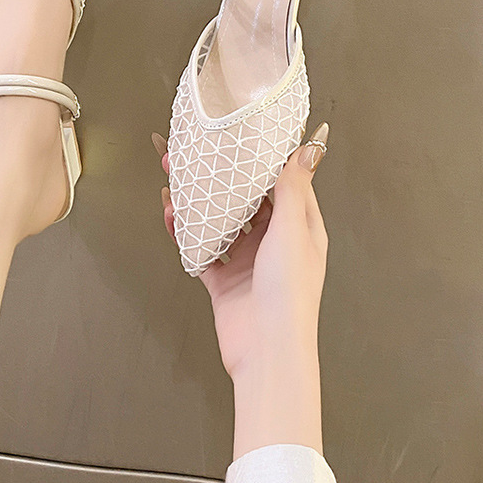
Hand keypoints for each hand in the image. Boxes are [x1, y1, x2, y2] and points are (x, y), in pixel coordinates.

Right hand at [154, 123, 329, 457]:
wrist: (266, 352)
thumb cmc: (288, 292)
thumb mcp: (294, 231)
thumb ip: (293, 187)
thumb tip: (311, 146)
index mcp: (299, 228)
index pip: (284, 182)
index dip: (265, 157)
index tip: (244, 131)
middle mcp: (274, 242)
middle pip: (246, 199)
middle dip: (222, 175)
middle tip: (197, 149)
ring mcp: (247, 262)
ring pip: (220, 220)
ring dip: (200, 199)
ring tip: (175, 173)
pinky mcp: (223, 281)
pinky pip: (201, 248)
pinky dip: (185, 231)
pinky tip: (171, 213)